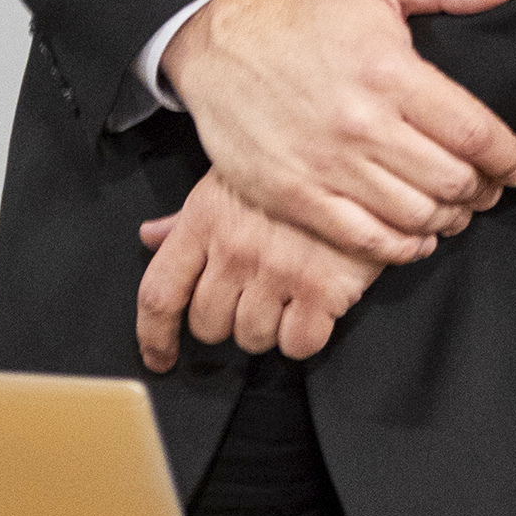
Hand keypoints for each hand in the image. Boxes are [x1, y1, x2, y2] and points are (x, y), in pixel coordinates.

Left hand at [134, 170, 379, 370]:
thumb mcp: (233, 176)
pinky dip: (305, 334)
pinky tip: (314, 301)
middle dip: (226, 319)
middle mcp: (236, 248)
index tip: (160, 356)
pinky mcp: (322, 290)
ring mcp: (278, 271)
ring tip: (288, 288)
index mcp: (206, 218)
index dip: (153, 336)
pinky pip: (297, 345)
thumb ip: (189, 217)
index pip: (159, 293)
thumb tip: (150, 237)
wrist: (365, 158)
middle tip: (252, 292)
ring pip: (251, 339)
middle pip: (207, 325)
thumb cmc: (295, 164)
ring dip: (267, 326)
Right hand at [163, 0, 515, 262]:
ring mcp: (328, 165)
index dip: (507, 156)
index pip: (472, 131)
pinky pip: (365, 240)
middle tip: (489, 188)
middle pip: (450, 180)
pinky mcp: (297, 196)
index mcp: (390, 70)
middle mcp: (362, 123)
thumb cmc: (306, 15)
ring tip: (456, 209)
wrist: (222, 44)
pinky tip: (416, 237)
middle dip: (482, 190)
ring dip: (449, 220)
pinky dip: (402, 248)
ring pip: (414, 215)